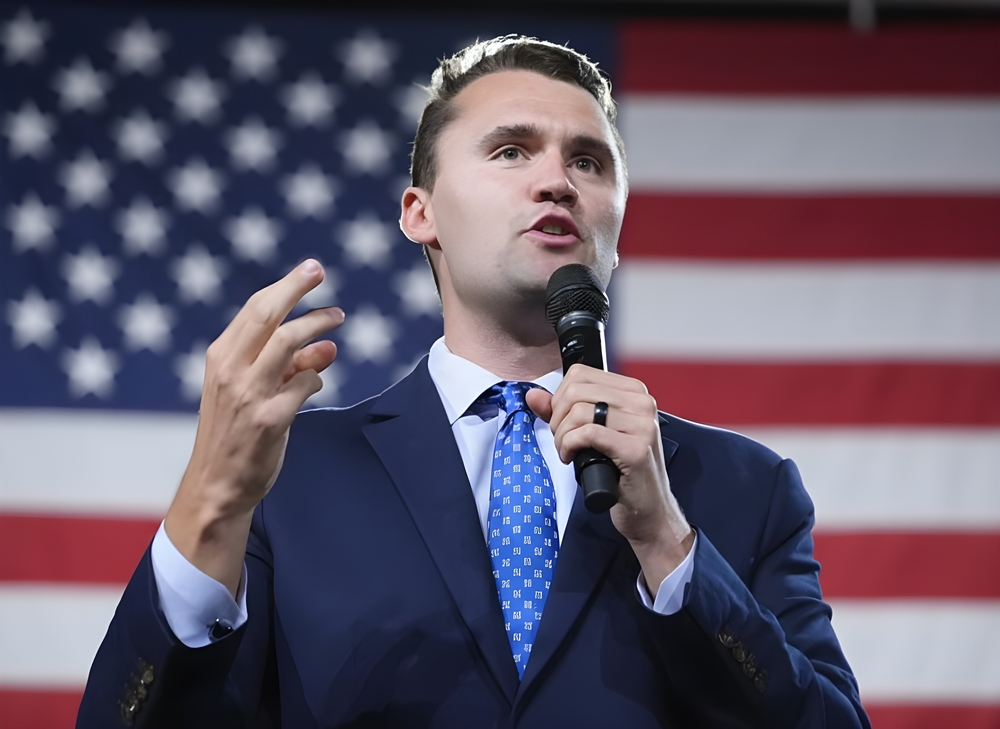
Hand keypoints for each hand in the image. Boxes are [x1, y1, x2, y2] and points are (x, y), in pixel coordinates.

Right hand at [165, 260, 342, 593]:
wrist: (217, 484)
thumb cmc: (234, 432)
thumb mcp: (246, 391)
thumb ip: (284, 366)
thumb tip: (326, 346)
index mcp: (220, 357)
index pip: (255, 309)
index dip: (286, 286)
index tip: (311, 270)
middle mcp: (231, 370)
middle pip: (269, 315)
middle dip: (298, 289)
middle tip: (321, 273)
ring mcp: (249, 394)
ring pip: (290, 343)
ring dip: (317, 327)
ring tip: (337, 319)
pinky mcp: (270, 419)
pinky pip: (305, 384)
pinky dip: (316, 378)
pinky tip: (316, 383)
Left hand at [526, 365, 693, 594]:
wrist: (648, 511)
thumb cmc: (621, 472)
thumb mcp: (592, 434)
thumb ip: (562, 412)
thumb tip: (533, 395)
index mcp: (634, 392)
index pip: (580, 374)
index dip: (559, 397)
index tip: (561, 421)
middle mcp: (642, 403)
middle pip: (576, 390)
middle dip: (557, 417)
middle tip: (562, 440)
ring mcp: (642, 425)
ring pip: (579, 412)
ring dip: (562, 435)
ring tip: (566, 451)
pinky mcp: (636, 449)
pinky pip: (587, 433)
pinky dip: (569, 445)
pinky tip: (570, 458)